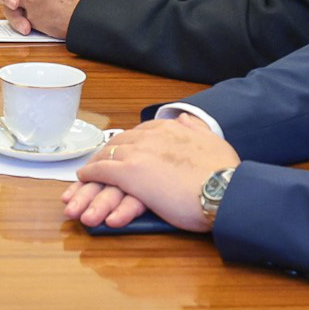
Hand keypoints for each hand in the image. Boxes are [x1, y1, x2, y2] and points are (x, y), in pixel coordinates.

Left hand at [69, 114, 238, 231]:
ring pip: (107, 154)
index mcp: (169, 128)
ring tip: (88, 171)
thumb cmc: (224, 174)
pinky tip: (83, 177)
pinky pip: (101, 170)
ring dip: (95, 163)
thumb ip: (196, 128)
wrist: (224, 191)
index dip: (127, 144)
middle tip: (99, 162)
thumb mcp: (214, 141)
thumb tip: (186, 117)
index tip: (122, 152)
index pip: (138, 132)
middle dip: (107, 152)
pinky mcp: (129, 173)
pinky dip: (90, 173)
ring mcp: (138, 153)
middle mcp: (150, 136)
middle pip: (119, 141)